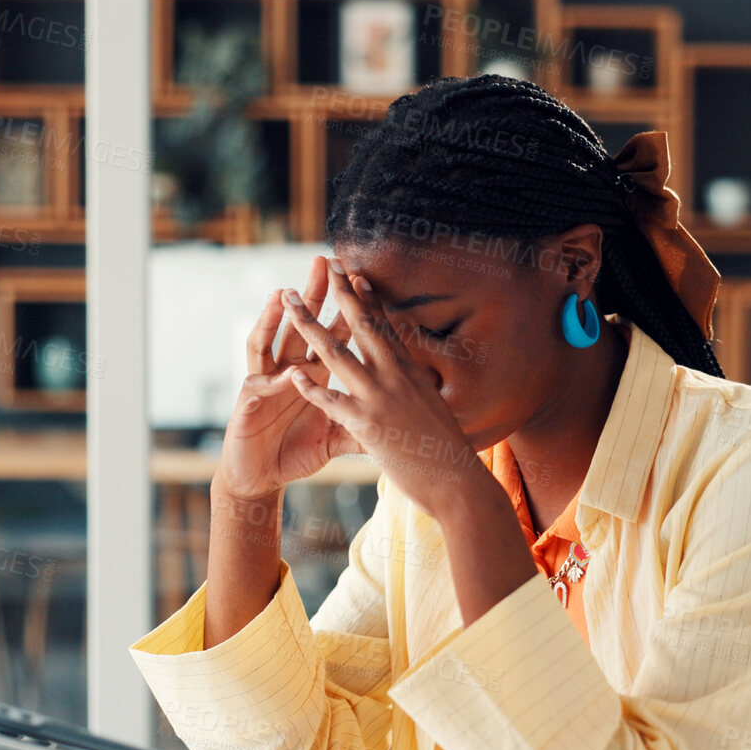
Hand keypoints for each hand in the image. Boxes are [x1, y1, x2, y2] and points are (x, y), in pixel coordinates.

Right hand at [214, 255, 360, 502]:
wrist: (259, 477)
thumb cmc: (295, 452)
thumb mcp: (335, 438)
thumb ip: (362, 425)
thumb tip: (400, 422)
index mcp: (313, 374)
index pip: (335, 335)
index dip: (348, 310)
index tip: (365, 281)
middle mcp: (288, 370)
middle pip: (304, 326)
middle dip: (315, 295)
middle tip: (325, 262)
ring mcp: (266, 384)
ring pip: (269, 344)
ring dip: (275, 319)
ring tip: (283, 294)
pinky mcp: (248, 404)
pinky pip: (260, 386)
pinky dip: (272, 378)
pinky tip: (282, 369)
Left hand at [279, 258, 495, 518]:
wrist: (460, 483)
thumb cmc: (450, 454)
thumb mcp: (435, 411)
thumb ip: (419, 393)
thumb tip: (419, 384)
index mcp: (412, 372)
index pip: (386, 326)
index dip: (368, 298)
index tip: (355, 273)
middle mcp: (397, 377)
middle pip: (362, 325)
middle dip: (341, 293)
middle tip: (325, 266)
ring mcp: (381, 398)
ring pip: (337, 353)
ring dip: (310, 324)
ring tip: (290, 301)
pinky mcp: (368, 424)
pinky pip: (333, 400)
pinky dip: (311, 386)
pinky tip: (293, 374)